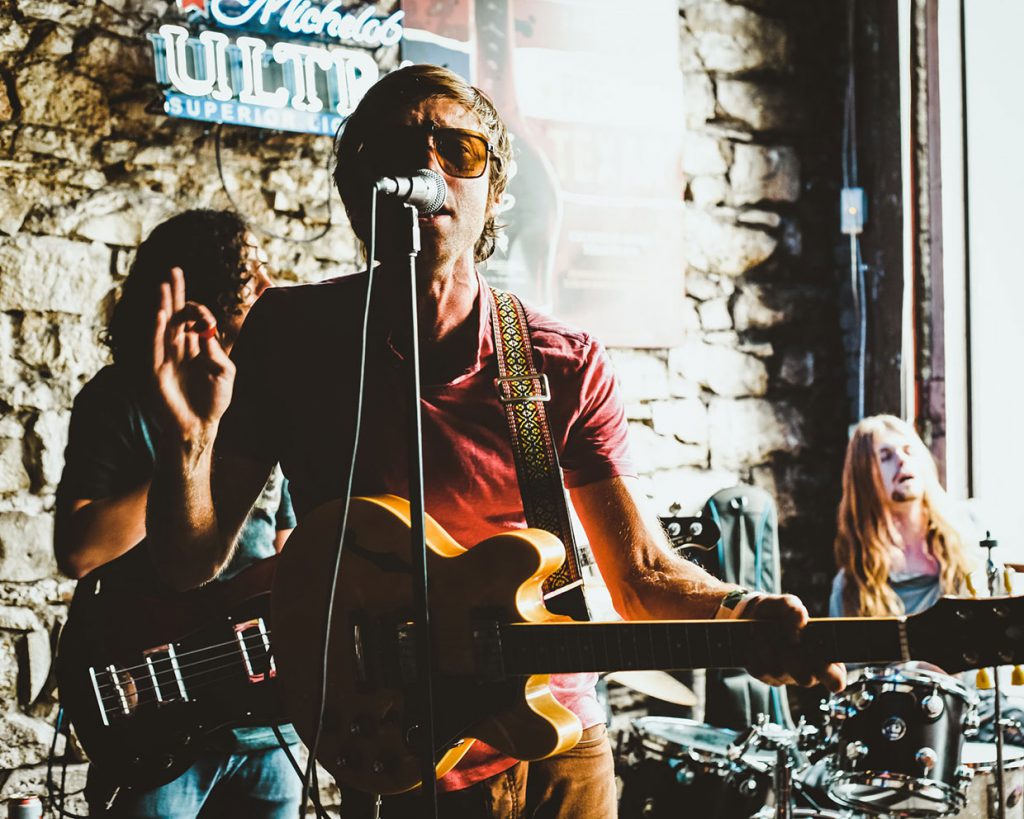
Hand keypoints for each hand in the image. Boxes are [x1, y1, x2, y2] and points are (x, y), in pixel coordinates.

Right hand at [152, 266, 234, 443]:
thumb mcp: (224, 372)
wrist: (199, 425)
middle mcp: (179, 348)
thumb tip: (205, 328)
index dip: (199, 311)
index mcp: (196, 347)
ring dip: (165, 305)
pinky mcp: (156, 371)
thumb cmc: (214, 401)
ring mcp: (165, 358)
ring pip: (164, 326)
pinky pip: (155, 346)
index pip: (194, 319)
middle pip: (176, 314)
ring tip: (164, 285)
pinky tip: (160, 313)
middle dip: (176, 293)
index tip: (206, 316)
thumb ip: (215, 350)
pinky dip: (157, 330)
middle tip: (174, 271)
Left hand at [744, 593, 845, 692]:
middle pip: (806, 679)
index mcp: (821, 657)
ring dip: (771, 646)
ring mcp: (782, 675)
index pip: (836, 679)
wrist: (749, 615)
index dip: (831, 674)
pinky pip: (759, 667)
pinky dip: (756, 647)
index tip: (818, 656)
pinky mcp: (762, 674)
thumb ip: (794, 609)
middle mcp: (804, 670)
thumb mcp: (786, 604)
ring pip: (779, 670)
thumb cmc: (777, 613)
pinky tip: (756, 636)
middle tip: (791, 642)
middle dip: (796, 660)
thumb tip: (800, 621)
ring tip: (768, 629)